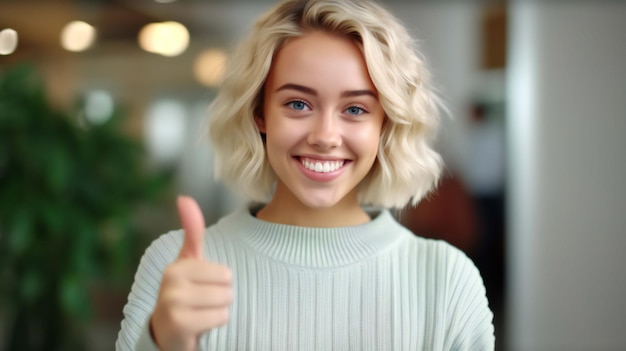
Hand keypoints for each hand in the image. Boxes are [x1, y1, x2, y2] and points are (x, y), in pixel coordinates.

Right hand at [150, 196, 232, 350]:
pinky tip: (198, 326)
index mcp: (177, 267)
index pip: (226, 273)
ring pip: (225, 303)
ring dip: (217, 312)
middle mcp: (171, 283)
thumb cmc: (184, 294)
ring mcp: (173, 303)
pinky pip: (220, 318)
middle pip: (227, 287)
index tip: (201, 289)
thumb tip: (184, 198)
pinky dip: (215, 324)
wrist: (167, 333)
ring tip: (200, 314)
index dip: (220, 283)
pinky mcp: (179, 323)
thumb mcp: (188, 263)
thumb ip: (191, 231)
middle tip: (201, 304)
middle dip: (220, 298)